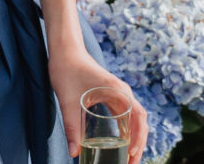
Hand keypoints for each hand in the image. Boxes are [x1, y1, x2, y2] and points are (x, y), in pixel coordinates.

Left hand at [51, 48, 145, 163]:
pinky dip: (126, 131)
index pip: (138, 117)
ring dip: (134, 139)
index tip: (132, 154)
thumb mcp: (67, 100)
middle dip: (138, 144)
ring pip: (133, 120)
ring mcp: (118, 94)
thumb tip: (73, 152)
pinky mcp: (111, 95)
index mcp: (118, 91)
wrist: (63, 50)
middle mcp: (122, 93)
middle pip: (139, 122)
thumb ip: (71, 126)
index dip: (139, 138)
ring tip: (128, 159)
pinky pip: (124, 116)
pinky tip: (121, 144)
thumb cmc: (66, 70)